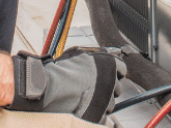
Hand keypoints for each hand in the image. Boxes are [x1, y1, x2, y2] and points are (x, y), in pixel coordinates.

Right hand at [8, 47, 126, 121]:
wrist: (48, 89)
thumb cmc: (62, 69)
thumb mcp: (81, 53)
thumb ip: (97, 53)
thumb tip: (109, 51)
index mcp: (110, 64)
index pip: (122, 69)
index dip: (114, 73)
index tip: (108, 76)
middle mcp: (111, 82)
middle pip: (117, 88)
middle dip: (108, 89)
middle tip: (94, 89)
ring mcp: (106, 101)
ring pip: (110, 104)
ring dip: (102, 103)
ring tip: (86, 100)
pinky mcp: (99, 118)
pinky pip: (103, 119)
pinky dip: (97, 116)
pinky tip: (85, 111)